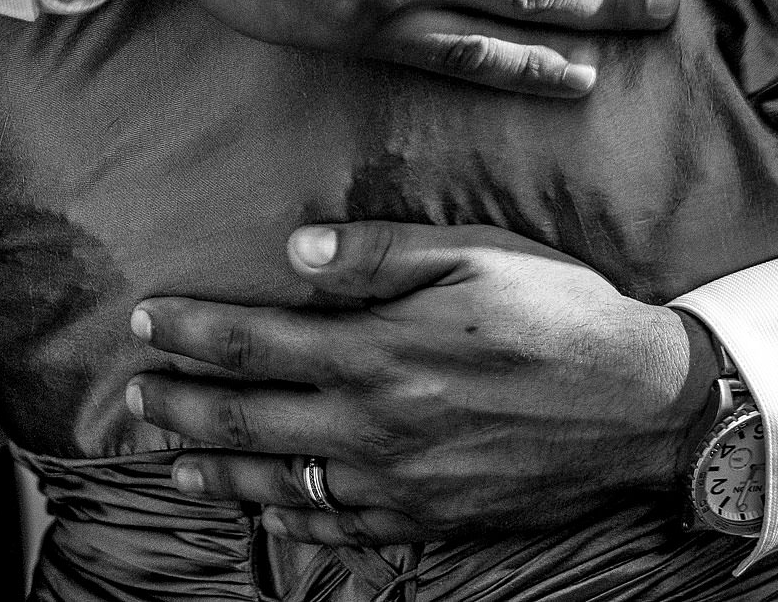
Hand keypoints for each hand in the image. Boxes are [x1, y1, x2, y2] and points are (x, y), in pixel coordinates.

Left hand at [126, 221, 719, 546]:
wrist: (643, 408)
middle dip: (178, 407)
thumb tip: (293, 250)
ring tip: (171, 459)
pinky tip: (262, 506)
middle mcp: (374, 427)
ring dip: (215, 469)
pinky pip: (337, 528)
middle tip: (134, 399)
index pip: (250, 343)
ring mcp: (398, 484)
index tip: (143, 321)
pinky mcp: (427, 520)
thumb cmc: (560, 313)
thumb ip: (377, 254)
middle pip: (245, 420)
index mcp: (377, 352)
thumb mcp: (473, 256)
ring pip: (279, 483)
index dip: (188, 332)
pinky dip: (287, 518)